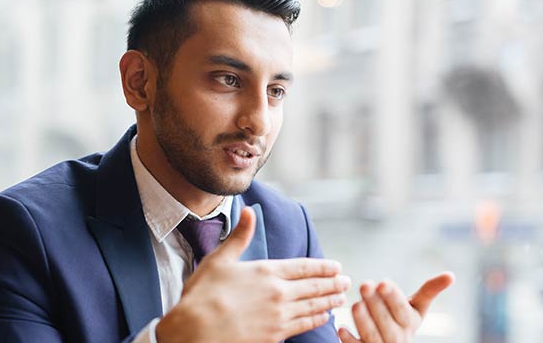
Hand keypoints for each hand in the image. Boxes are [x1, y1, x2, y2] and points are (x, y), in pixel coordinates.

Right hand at [156, 207, 350, 342]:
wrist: (195, 331)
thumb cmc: (202, 295)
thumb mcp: (220, 259)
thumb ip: (240, 236)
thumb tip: (249, 211)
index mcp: (267, 271)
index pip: (305, 267)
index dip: (324, 267)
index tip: (337, 267)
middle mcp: (278, 292)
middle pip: (314, 286)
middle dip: (333, 284)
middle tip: (347, 282)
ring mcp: (279, 315)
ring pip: (313, 306)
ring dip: (330, 301)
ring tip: (341, 298)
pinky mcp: (275, 335)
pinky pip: (304, 325)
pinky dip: (317, 320)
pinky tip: (324, 317)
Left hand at [338, 273, 453, 342]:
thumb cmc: (402, 320)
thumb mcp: (416, 307)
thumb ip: (430, 290)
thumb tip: (451, 275)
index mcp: (410, 323)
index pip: (402, 310)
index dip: (393, 297)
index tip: (382, 281)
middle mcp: (398, 339)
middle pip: (387, 324)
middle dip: (376, 305)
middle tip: (364, 284)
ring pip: (373, 338)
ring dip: (363, 322)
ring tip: (355, 304)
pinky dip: (350, 341)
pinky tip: (341, 328)